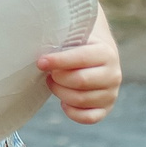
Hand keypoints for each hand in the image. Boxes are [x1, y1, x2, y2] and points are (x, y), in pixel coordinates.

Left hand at [37, 9, 120, 123]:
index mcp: (106, 52)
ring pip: (80, 100)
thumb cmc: (75, 43)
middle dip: (57, 78)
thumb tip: (32, 28)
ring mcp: (111, 93)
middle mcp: (113, 74)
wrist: (94, 53)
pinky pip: (88, 118)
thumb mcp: (71, 35)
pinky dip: (72, 112)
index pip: (81, 59)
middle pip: (79, 81)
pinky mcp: (105, 108)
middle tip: (47, 72)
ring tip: (53, 82)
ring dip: (60, 92)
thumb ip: (59, 33)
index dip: (58, 61)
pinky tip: (63, 102)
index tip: (40, 61)